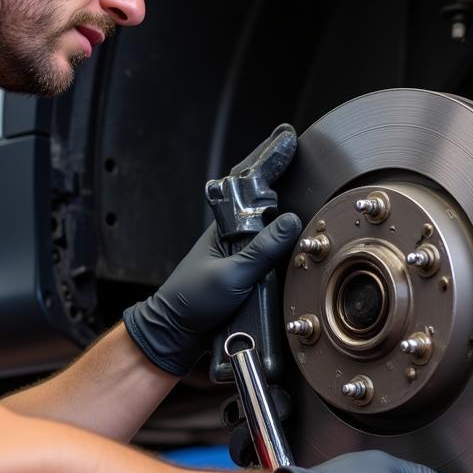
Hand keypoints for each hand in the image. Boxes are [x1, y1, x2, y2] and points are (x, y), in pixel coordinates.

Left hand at [123, 127, 301, 375]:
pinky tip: (292, 227)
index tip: (287, 139)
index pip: (248, 183)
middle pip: (258, 197)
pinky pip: (267, 246)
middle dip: (275, 170)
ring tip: (296, 174)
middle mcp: (231, 235)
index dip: (269, 159)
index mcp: (224, 227)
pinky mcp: (244, 272)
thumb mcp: (231, 275)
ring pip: (265, 221)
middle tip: (294, 147)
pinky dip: (280, 234)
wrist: (175, 334)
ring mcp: (237, 252)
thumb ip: (262, 249)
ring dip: (280, 202)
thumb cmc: (190, 302)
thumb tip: (291, 222)